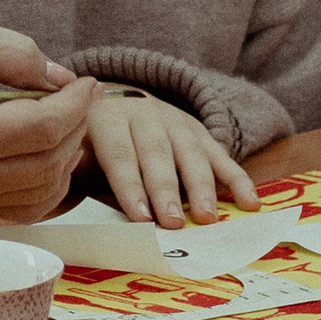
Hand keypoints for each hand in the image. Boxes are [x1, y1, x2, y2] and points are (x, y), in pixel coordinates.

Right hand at [0, 21, 94, 232]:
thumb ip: (18, 54)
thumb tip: (62, 79)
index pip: (46, 127)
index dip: (77, 104)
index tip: (89, 82)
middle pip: (50, 163)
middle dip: (76, 127)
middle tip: (81, 97)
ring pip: (41, 193)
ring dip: (65, 158)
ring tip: (67, 121)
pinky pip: (18, 205)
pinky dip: (44, 182)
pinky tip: (46, 150)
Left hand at [80, 89, 255, 228]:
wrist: (115, 96)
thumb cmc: (91, 139)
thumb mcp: (75, 146)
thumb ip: (76, 169)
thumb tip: (70, 196)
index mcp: (107, 119)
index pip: (120, 155)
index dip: (130, 186)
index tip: (140, 217)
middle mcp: (143, 115)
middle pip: (157, 155)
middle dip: (166, 190)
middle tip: (172, 224)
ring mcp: (175, 121)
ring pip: (191, 154)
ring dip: (201, 187)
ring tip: (207, 218)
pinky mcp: (199, 131)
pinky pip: (221, 155)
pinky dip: (238, 179)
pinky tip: (250, 203)